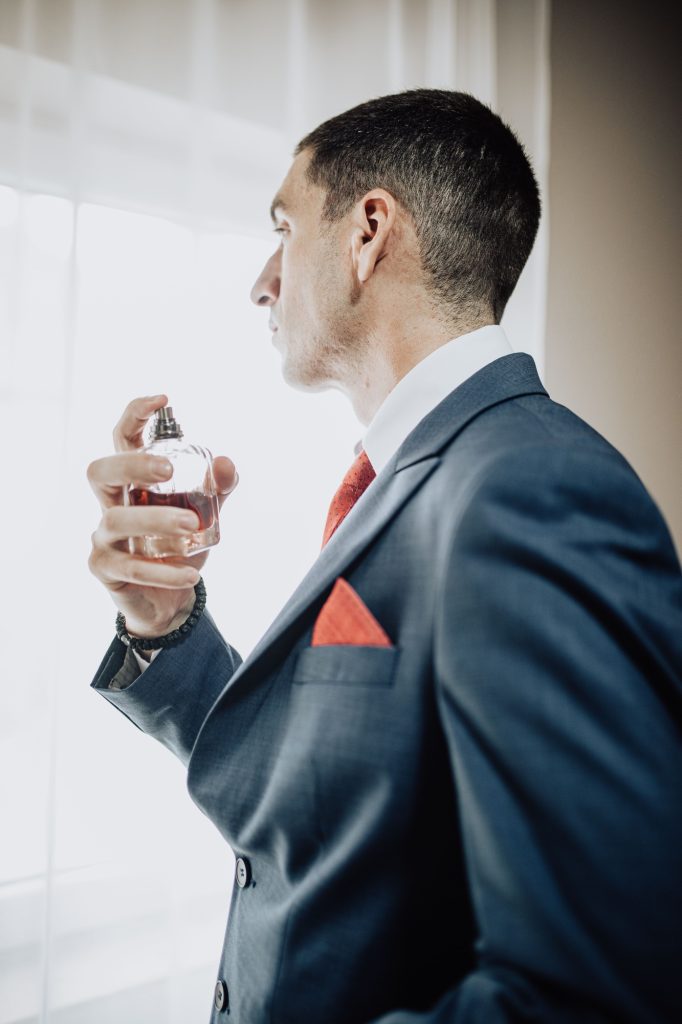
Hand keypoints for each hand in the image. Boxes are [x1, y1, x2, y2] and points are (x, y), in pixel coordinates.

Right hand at [87, 394, 238, 637]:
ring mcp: (103, 537)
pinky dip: (163, 571)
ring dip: (156, 520)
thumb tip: (227, 463)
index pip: (123, 438)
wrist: (167, 601)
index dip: (135, 414)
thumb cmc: (178, 546)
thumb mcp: (204, 514)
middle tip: (168, 470)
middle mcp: (110, 504)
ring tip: (194, 527)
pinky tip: (190, 574)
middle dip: (132, 465)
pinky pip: (130, 567)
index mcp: (132, 482)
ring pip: (117, 520)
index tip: (163, 399)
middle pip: (101, 471)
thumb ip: (217, 490)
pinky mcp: (105, 569)